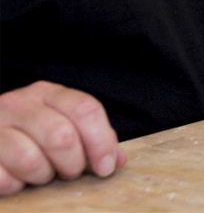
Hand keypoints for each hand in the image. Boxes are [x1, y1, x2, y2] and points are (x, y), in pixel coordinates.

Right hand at [0, 81, 125, 195]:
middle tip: (70, 172)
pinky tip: (18, 178)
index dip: (101, 142)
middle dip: (73, 163)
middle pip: (62, 137)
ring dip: (43, 176)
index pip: (85, 110)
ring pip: (31, 160)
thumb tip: (116, 159)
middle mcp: (19, 104)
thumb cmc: (28, 131)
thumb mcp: (60, 121)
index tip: (105, 166)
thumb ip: (91, 136)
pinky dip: (16, 185)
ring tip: (42, 173)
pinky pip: (5, 179)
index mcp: (47, 93)